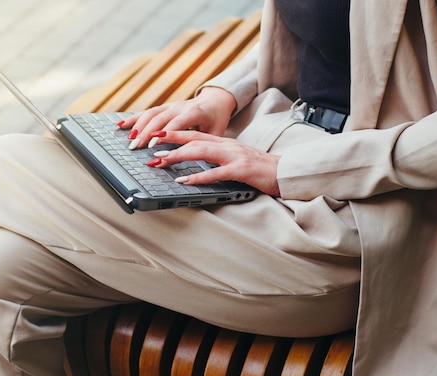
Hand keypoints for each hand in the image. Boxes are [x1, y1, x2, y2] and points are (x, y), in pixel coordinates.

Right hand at [117, 87, 235, 148]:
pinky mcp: (164, 107)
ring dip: (138, 127)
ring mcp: (170, 105)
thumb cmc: (217, 119)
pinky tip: (120, 125)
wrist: (215, 99)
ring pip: (151, 114)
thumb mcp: (216, 132)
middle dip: (146, 133)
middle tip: (135, 148)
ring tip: (129, 140)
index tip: (153, 145)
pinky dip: (133, 118)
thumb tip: (195, 160)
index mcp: (194, 112)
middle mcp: (180, 106)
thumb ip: (204, 143)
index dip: (164, 134)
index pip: (176, 123)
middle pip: (159, 119)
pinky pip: (146, 112)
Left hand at [147, 130, 280, 196]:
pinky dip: (198, 177)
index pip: (195, 134)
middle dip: (170, 142)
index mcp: (225, 143)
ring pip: (201, 152)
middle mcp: (227, 146)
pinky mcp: (241, 170)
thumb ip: (218, 159)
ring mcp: (234, 156)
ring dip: (178, 157)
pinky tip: (184, 180)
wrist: (286, 172)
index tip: (156, 135)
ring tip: (160, 162)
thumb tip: (196, 163)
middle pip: (194, 139)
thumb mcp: (235, 159)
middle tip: (150, 148)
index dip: (175, 133)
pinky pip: (216, 173)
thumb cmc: (260, 169)